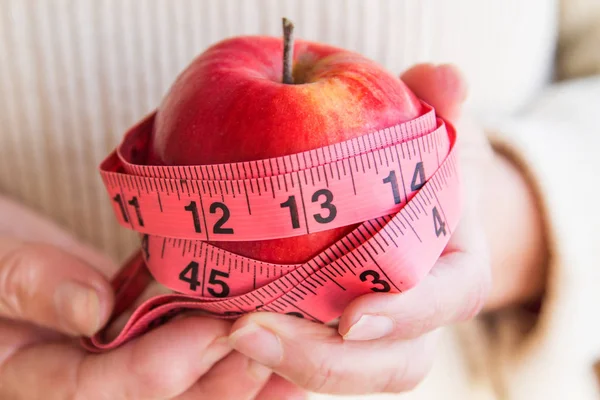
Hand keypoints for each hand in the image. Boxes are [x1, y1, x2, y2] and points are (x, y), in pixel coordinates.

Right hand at [0, 197, 304, 398]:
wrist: (1, 255)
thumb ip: (25, 284)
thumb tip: (90, 310)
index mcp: (35, 380)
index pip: (101, 392)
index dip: (159, 368)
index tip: (213, 328)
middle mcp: (87, 384)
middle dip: (223, 380)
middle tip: (280, 344)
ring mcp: (122, 363)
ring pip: (188, 384)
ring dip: (244, 372)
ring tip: (303, 351)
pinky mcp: (148, 339)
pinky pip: (194, 350)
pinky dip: (236, 346)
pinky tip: (282, 333)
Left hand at [226, 63, 539, 394]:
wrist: (409, 204)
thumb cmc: (422, 167)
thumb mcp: (434, 127)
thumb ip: (441, 102)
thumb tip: (444, 76)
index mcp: (455, 269)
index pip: (449, 300)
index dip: (408, 314)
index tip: (351, 318)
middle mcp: (418, 314)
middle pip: (389, 363)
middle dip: (324, 362)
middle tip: (248, 331)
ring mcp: (374, 330)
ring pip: (342, 370)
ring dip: (283, 362)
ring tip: (223, 330)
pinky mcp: (329, 329)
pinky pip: (303, 356)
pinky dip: (264, 353)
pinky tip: (214, 325)